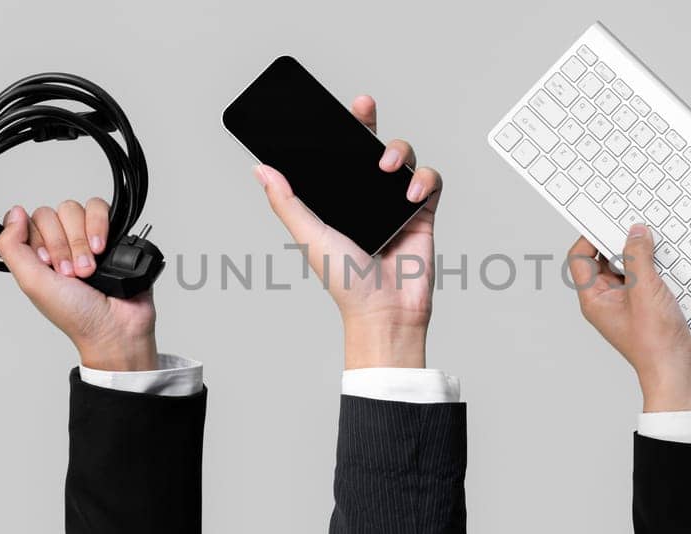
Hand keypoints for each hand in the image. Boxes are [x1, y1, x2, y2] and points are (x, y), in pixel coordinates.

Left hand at [0, 199, 157, 371]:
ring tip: (89, 268)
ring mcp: (86, 237)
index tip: (48, 265)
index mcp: (38, 255)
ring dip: (82, 241)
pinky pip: (99, 207)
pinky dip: (99, 226)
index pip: (30, 221)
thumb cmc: (76, 315)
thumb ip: (12, 246)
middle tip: (71, 273)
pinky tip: (102, 249)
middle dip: (63, 246)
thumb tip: (13, 212)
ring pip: (75, 210)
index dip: (41, 241)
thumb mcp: (31, 283)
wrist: (115, 326)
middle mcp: (61, 243)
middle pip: (53, 214)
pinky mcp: (110, 232)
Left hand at [254, 95, 442, 369]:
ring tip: (386, 166)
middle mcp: (365, 197)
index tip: (335, 107)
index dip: (339, 129)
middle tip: (363, 106)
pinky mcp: (421, 214)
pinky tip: (411, 191)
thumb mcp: (308, 237)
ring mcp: (394, 204)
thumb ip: (287, 202)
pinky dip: (424, 179)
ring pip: (403, 158)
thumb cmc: (345, 284)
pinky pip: (430, 182)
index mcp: (337, 200)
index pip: (337, 155)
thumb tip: (260, 169)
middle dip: (368, 122)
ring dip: (398, 151)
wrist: (385, 312)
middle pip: (371, 146)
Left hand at [568, 225, 690, 411]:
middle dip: (621, 242)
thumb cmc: (655, 343)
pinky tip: (672, 262)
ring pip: (630, 268)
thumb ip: (638, 257)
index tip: (606, 219)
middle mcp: (608, 300)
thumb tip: (635, 232)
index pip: (580, 259)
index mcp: (595, 299)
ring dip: (644, 255)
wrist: (680, 371)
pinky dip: (658, 268)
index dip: (589, 236)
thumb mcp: (645, 291)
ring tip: (656, 244)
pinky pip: (648, 279)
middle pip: (606, 260)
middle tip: (636, 226)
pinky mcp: (649, 306)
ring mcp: (629, 303)